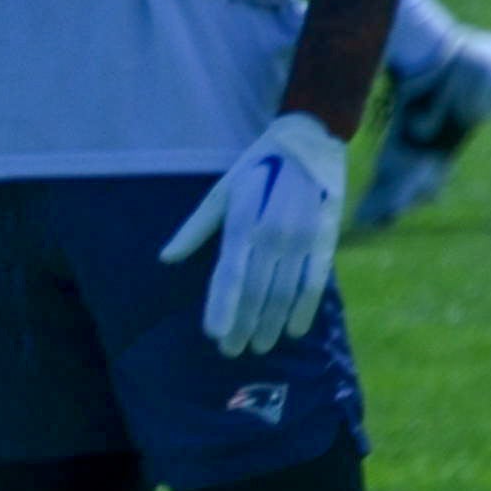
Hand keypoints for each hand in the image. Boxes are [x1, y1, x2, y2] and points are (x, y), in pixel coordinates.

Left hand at [160, 112, 350, 354]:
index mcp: (243, 222)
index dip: (222, 307)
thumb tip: (166, 258)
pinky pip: (315, 282)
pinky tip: (294, 331)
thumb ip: (195, 229)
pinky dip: (304, 309)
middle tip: (233, 350)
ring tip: (260, 346)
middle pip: (256, 292)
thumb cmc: (257, 168)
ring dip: (271, 324)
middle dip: (244, 325)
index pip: (229, 276)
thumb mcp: (222, 192)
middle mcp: (272, 233)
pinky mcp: (325, 238)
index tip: (214, 335)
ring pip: (284, 292)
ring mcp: (301, 237)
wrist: (309, 140)